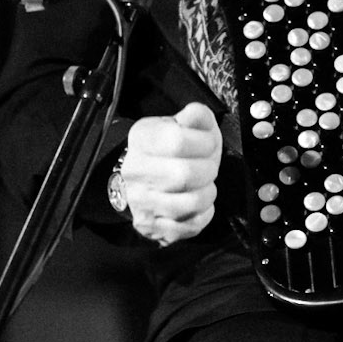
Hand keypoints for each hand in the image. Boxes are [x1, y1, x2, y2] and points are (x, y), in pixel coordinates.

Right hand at [120, 103, 221, 245]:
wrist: (148, 178)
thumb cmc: (175, 150)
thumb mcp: (186, 125)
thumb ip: (196, 116)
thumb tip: (194, 115)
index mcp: (142, 139)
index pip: (177, 141)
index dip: (204, 143)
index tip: (207, 145)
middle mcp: (134, 170)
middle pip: (185, 175)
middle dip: (208, 171)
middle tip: (207, 168)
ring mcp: (140, 201)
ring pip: (190, 203)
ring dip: (207, 193)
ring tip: (203, 186)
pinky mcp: (150, 226)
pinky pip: (189, 226)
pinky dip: (203, 215)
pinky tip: (197, 205)